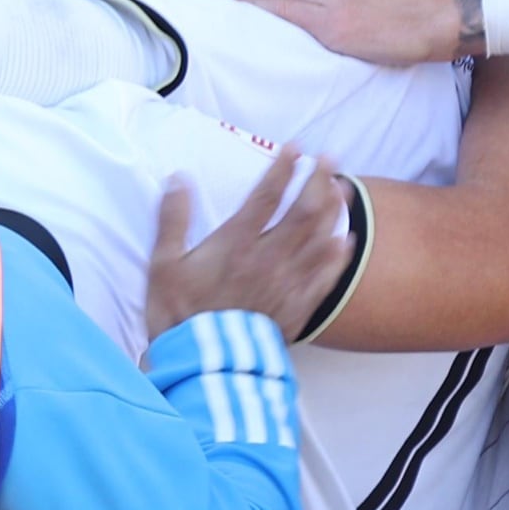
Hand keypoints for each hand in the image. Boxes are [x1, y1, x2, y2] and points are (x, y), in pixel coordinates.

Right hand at [147, 158, 354, 336]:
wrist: (206, 361)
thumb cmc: (179, 313)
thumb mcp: (162, 264)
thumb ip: (172, 220)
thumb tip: (179, 180)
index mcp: (235, 242)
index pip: (266, 196)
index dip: (282, 168)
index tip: (295, 147)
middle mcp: (269, 256)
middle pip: (304, 211)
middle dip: (319, 180)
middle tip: (331, 158)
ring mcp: (288, 281)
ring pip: (321, 238)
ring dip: (335, 210)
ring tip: (344, 189)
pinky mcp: (298, 304)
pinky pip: (326, 274)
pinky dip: (339, 254)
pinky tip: (346, 240)